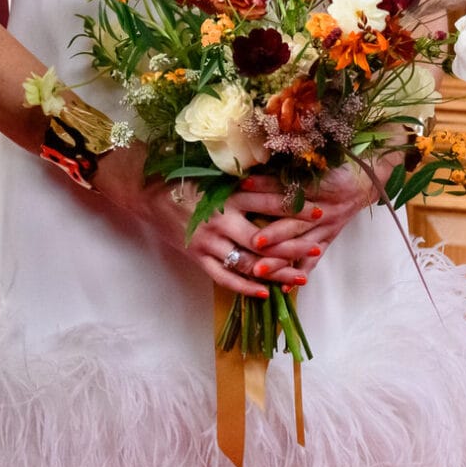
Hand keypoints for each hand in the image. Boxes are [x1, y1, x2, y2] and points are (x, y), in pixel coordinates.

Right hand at [92, 148, 322, 299]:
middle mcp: (220, 219)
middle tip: (316, 247)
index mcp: (226, 194)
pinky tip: (264, 293)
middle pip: (264, 239)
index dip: (295, 207)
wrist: (146, 192)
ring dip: (276, 272)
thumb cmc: (184, 178)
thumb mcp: (215, 174)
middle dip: (293, 245)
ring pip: (248, 263)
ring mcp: (208, 242)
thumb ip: (243, 181)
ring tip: (301, 278)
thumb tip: (278, 179)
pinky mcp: (197, 257)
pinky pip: (224, 277)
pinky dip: (245, 287)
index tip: (319, 209)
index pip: (268, 202)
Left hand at [235, 161, 372, 270]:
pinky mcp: (329, 238)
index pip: (287, 187)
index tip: (242, 186)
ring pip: (301, 246)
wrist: (364, 180)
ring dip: (280, 259)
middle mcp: (322, 209)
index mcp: (317, 185)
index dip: (265, 185)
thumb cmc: (335, 167)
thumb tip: (252, 165)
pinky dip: (300, 273)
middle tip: (252, 242)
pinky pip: (314, 259)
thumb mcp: (314, 162)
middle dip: (273, 234)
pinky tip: (285, 288)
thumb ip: (286, 167)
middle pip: (295, 222)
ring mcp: (326, 226)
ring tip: (259, 270)